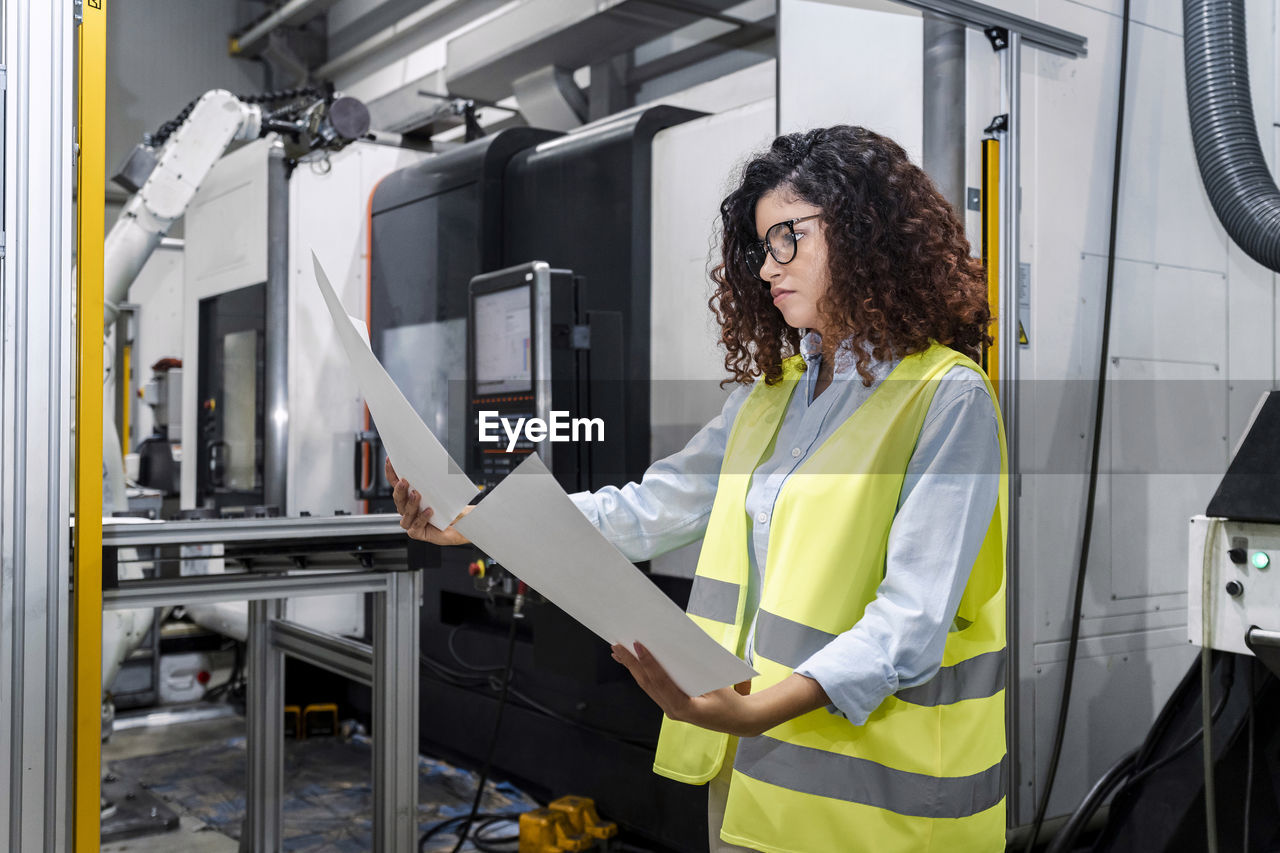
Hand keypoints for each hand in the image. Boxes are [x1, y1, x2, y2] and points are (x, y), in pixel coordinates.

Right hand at [386, 457, 472, 545]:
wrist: (460, 525)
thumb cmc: (450, 508)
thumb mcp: (441, 490)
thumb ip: (432, 480)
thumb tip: (430, 465)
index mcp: (409, 497)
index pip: (396, 484)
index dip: (391, 473)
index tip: (390, 461)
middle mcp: (407, 509)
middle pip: (398, 499)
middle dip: (400, 490)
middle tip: (404, 481)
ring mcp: (411, 522)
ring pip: (405, 513)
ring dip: (410, 503)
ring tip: (416, 495)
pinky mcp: (417, 533)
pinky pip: (416, 526)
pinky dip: (422, 518)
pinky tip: (429, 511)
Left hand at [611, 642, 765, 736]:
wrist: (740, 721)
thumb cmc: (732, 702)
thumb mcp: (718, 686)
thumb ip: (697, 671)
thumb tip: (676, 650)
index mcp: (683, 708)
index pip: (660, 681)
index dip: (648, 662)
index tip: (637, 644)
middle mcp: (672, 711)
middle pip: (647, 683)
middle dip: (631, 663)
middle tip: (616, 645)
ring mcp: (670, 710)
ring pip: (647, 686)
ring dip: (632, 668)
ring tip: (618, 652)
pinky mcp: (672, 706)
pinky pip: (653, 688)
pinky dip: (642, 674)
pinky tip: (634, 664)